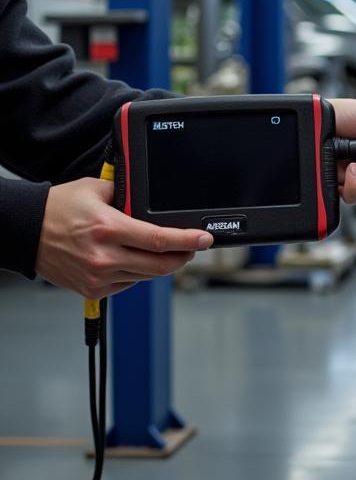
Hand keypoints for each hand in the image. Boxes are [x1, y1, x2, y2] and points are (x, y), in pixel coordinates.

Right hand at [36, 178, 213, 299]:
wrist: (27, 232)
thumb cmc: (58, 209)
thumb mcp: (97, 189)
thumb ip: (128, 195)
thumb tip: (153, 202)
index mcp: (109, 229)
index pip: (160, 240)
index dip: (188, 240)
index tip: (205, 239)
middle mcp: (105, 257)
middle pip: (161, 265)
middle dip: (183, 257)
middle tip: (192, 247)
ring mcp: (99, 277)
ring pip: (147, 277)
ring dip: (162, 266)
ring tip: (163, 252)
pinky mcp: (93, 290)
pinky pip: (129, 284)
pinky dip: (139, 273)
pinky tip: (134, 260)